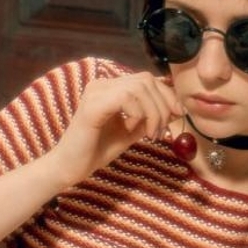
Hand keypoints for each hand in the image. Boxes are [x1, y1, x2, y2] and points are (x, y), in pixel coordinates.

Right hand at [50, 71, 181, 184]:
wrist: (70, 168)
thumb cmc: (97, 150)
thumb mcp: (131, 132)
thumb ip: (150, 118)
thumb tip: (175, 109)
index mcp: (110, 87)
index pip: (147, 79)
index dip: (166, 95)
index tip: (177, 115)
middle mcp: (102, 84)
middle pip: (146, 80)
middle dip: (163, 105)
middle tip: (160, 131)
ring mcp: (96, 92)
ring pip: (139, 87)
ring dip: (153, 112)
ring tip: (149, 134)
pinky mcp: (92, 105)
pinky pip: (126, 98)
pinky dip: (138, 114)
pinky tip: (131, 129)